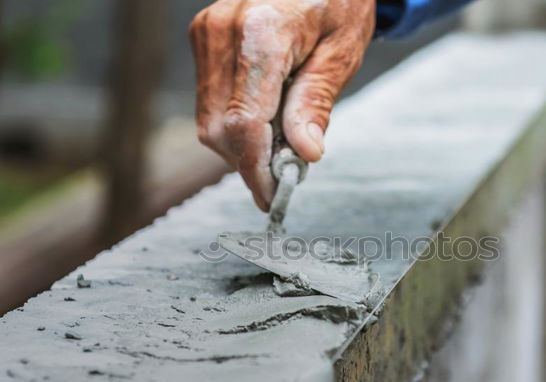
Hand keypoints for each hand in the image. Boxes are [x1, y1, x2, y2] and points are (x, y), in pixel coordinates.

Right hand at [189, 0, 375, 210]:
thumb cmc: (339, 1)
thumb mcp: (342, 53)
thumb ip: (316, 103)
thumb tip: (304, 155)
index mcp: (261, 33)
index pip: (245, 122)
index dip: (256, 170)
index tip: (273, 198)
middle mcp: (222, 32)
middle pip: (220, 129)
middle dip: (250, 162)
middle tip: (287, 173)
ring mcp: (206, 34)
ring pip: (209, 121)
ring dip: (242, 146)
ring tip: (282, 143)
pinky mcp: (203, 39)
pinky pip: (211, 101)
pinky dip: (236, 124)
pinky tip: (266, 121)